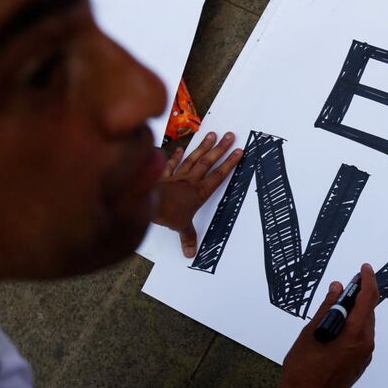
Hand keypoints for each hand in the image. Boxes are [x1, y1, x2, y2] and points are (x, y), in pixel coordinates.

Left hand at [154, 131, 242, 257]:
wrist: (148, 203)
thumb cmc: (168, 214)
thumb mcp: (181, 227)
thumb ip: (187, 237)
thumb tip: (190, 254)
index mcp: (199, 192)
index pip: (218, 176)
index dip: (230, 163)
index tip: (239, 151)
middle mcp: (191, 181)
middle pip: (208, 162)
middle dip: (221, 148)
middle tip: (231, 135)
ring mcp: (177, 176)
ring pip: (193, 158)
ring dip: (203, 146)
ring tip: (212, 134)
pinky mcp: (163, 175)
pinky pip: (171, 164)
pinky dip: (175, 156)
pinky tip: (179, 148)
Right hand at [279, 264, 379, 387]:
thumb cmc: (303, 369)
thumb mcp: (311, 333)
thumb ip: (327, 309)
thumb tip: (336, 289)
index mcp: (354, 334)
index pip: (368, 299)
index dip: (368, 280)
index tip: (364, 268)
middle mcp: (365, 344)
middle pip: (368, 311)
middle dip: (360, 295)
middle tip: (346, 285)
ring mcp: (364, 355)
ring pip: (365, 325)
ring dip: (355, 311)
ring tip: (338, 305)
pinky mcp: (360, 363)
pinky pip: (361, 337)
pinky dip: (353, 326)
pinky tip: (338, 326)